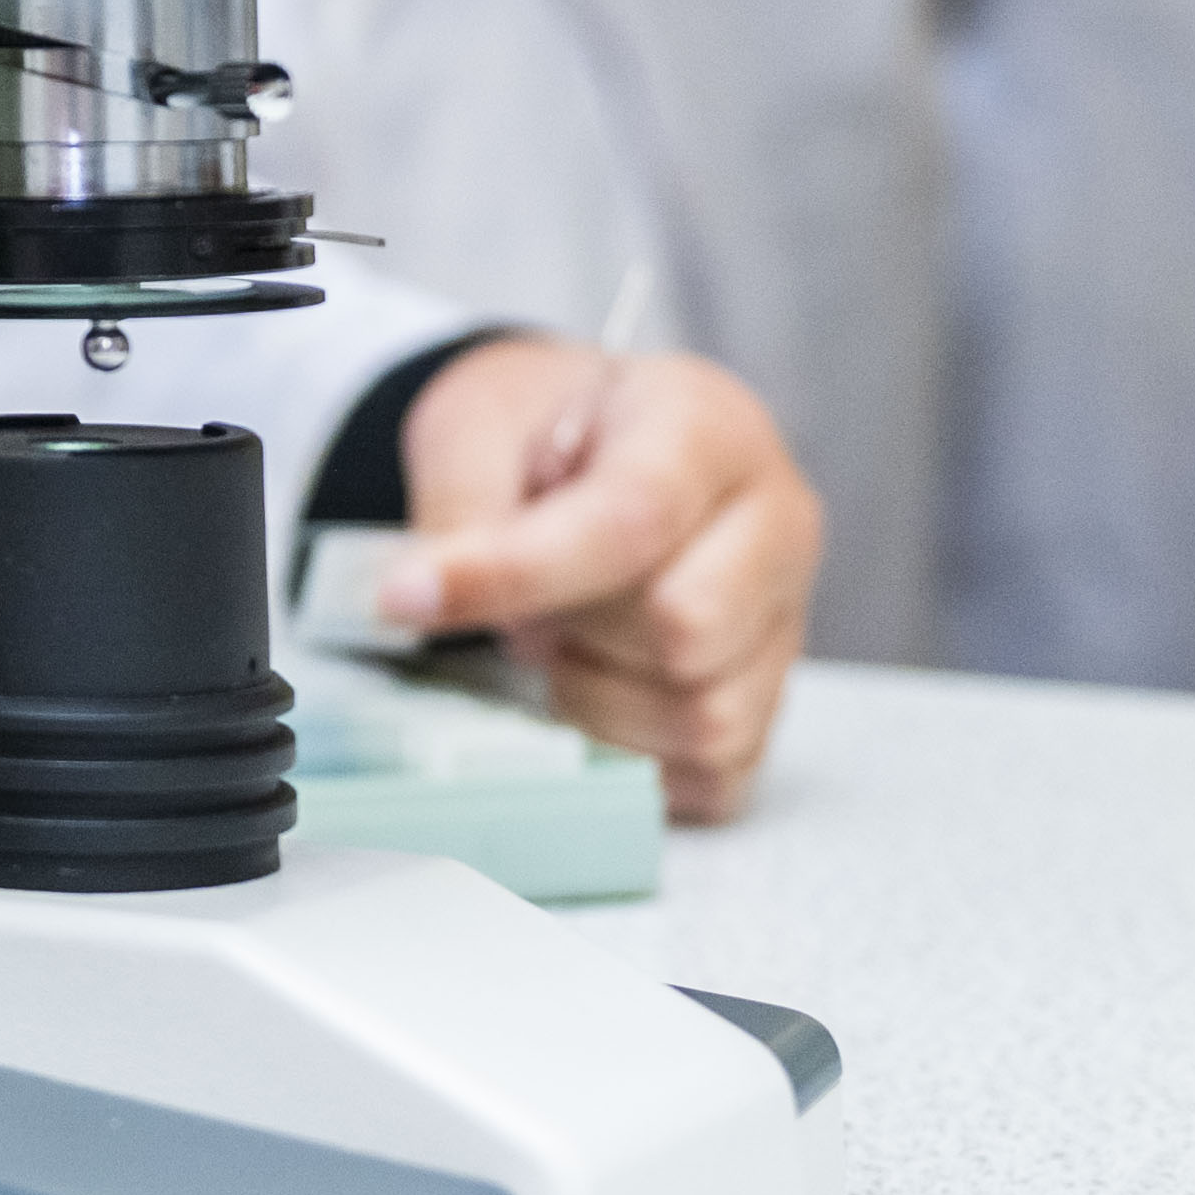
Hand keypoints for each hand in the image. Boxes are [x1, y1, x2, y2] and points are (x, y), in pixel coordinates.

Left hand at [360, 339, 820, 821]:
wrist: (591, 450)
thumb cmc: (547, 432)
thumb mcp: (479, 421)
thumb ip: (459, 501)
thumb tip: (424, 597)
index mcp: (710, 428)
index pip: (634, 518)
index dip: (517, 571)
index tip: (408, 596)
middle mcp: (776, 524)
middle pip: (684, 628)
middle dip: (579, 626)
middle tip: (538, 595)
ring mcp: (786, 621)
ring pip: (701, 714)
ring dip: (597, 693)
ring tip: (570, 632)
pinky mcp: (771, 703)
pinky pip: (709, 772)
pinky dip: (631, 748)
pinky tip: (599, 684)